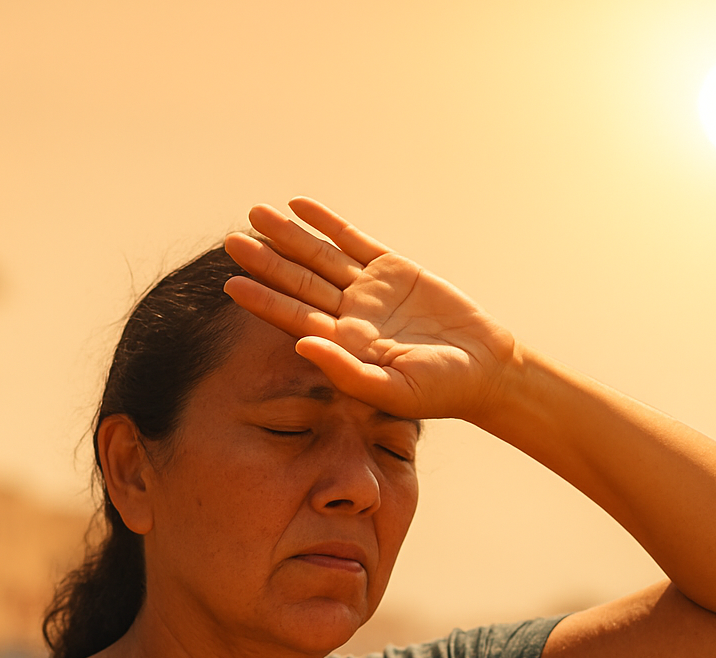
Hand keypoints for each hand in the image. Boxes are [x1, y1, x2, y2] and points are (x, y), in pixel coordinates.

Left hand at [223, 198, 518, 421]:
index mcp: (343, 344)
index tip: (232, 283)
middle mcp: (350, 314)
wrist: (484, 369)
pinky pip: (353, 240)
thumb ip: (345, 370)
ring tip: (256, 214)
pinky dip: (327, 223)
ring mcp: (370, 289)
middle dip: (266, 261)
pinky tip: (300, 207)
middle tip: (231, 241)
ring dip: (289, 236)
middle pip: (299, 282)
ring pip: (320, 257)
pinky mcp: (393, 269)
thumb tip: (300, 345)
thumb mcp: (392, 391)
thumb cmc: (439, 390)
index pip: (293, 317)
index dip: (263, 299)